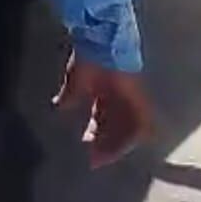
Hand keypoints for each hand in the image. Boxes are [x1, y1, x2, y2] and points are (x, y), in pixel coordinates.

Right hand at [54, 52, 153, 168]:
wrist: (104, 42)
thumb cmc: (88, 57)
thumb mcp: (74, 81)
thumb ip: (68, 95)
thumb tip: (59, 106)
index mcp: (104, 90)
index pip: (101, 117)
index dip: (94, 132)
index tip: (85, 143)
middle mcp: (119, 97)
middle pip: (114, 126)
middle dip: (104, 143)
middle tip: (94, 158)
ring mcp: (130, 98)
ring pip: (126, 128)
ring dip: (115, 145)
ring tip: (103, 157)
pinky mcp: (139, 99)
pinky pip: (141, 123)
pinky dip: (133, 136)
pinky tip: (125, 147)